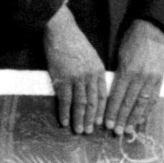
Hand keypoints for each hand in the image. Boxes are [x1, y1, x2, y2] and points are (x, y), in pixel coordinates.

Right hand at [43, 3, 107, 133]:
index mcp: (98, 71)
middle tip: (89, 131)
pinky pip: (65, 100)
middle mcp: (90, 77)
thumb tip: (92, 87)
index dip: (101, 111)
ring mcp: (76, 79)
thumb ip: (93, 71)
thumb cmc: (74, 41)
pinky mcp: (62, 79)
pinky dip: (65, 112)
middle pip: (93, 103)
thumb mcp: (91, 55)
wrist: (60, 31)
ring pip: (80, 104)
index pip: (103, 96)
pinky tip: (64, 121)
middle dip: (91, 119)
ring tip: (78, 130)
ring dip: (79, 119)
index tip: (100, 122)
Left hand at [101, 18, 163, 134]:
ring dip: (135, 118)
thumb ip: (117, 74)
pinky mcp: (160, 79)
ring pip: (142, 103)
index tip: (106, 123)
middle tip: (115, 131)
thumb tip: (109, 93)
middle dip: (122, 119)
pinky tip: (142, 119)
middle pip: (130, 102)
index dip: (112, 111)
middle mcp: (140, 77)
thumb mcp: (119, 55)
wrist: (152, 31)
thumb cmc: (131, 41)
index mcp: (127, 70)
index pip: (118, 95)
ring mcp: (152, 79)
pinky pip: (153, 98)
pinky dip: (147, 110)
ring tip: (128, 130)